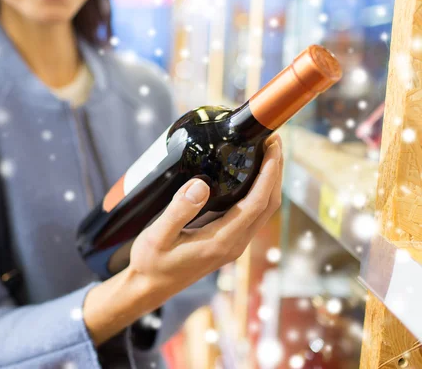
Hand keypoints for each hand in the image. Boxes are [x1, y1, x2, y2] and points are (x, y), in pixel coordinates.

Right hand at [83, 135, 282, 345]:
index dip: (269, 173)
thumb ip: (178, 211)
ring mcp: (233, 243)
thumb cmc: (152, 262)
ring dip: (269, 180)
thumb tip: (200, 185)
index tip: (271, 146)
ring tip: (265, 150)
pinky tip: (248, 174)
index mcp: (222, 241)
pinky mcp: (228, 240)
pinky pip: (252, 212)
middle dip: (275, 171)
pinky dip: (258, 190)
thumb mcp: (158, 236)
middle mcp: (234, 244)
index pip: (256, 203)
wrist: (150, 286)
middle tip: (272, 139)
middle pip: (268, 204)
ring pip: (263, 209)